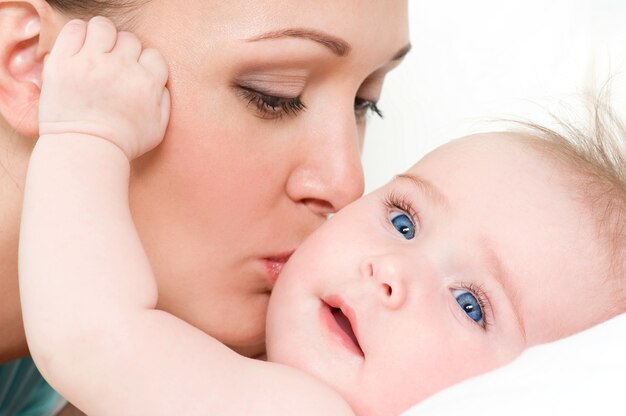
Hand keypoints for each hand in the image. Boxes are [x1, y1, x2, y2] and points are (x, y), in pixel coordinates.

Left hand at [39, 16, 169, 159]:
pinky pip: (75, 29)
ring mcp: (91, 64)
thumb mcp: (158, 128)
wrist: (85, 151)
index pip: (153, 55)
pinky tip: (79, 50)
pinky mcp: (64, 63)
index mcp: (146, 83)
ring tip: (96, 54)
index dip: (145, 65)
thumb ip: (165, 100)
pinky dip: (78, 34)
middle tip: (114, 70)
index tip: (135, 76)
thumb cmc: (122, 143)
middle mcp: (121, 69)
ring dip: (102, 38)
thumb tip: (160, 81)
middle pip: (130, 40)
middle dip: (124, 53)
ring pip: (103, 27)